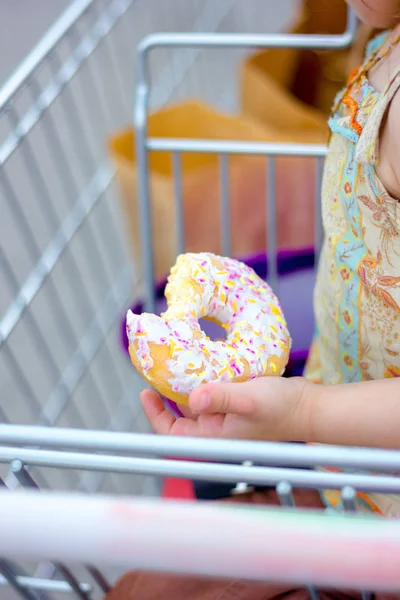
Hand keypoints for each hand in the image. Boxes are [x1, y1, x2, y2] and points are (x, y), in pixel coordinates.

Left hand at [140, 376, 311, 441]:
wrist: (309, 406)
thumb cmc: (282, 409)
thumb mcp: (249, 400)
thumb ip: (222, 398)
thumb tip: (192, 399)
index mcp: (215, 436)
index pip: (174, 433)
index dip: (156, 415)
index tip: (146, 392)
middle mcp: (216, 427)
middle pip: (181, 414)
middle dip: (168, 393)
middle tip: (160, 369)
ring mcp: (226, 415)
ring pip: (197, 399)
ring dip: (187, 382)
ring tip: (178, 360)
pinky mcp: (235, 402)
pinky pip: (213, 390)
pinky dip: (206, 377)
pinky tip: (205, 358)